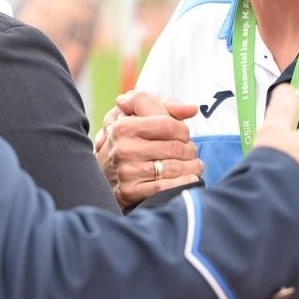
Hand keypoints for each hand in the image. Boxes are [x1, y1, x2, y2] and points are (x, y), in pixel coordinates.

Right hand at [95, 90, 203, 209]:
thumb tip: (192, 109)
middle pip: (175, 147)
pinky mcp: (129, 192)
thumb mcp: (140, 117)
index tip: (183, 136)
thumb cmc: (129, 141)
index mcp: (124, 126)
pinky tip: (189, 179)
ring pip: (174, 168)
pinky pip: (165, 188)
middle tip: (190, 153)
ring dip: (191, 168)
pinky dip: (182, 183)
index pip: (168, 124)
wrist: (105, 174)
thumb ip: (167, 107)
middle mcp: (123, 148)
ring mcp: (126, 171)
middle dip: (190, 150)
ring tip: (193, 166)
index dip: (183, 130)